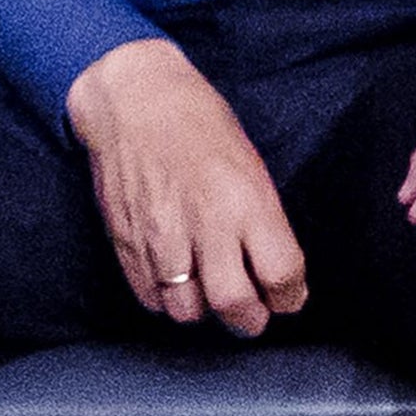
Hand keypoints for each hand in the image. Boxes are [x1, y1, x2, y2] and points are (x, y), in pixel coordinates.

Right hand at [66, 38, 307, 336]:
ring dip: (203, 311)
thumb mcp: (250, 164)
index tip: (285, 294)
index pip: (282, 277)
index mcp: (246, 200)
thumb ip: (262, 221)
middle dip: (249, 320)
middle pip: (234, 306)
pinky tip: (174, 281)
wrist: (131, 96)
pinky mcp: (125, 237)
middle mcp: (204, 223)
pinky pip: (148, 295)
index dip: (290, 296)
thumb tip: (272, 274)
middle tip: (251, 311)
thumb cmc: (198, 123)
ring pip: (187, 310)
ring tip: (207, 294)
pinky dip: (165, 299)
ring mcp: (160, 234)